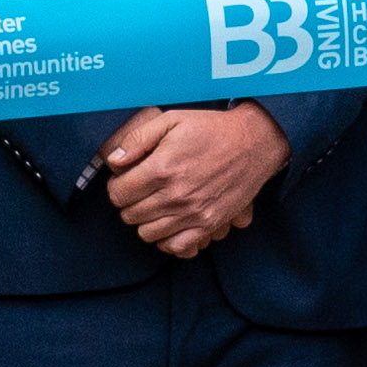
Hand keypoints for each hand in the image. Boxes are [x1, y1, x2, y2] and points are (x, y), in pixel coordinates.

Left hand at [101, 100, 289, 254]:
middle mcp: (175, 195)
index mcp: (161, 169)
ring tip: (154, 205)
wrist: (253, 143)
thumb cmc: (211, 130)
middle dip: (129, 203)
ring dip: (145, 221)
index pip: (118, 194)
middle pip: (130, 215)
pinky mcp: (208, 224)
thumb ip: (137, 139)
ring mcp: (192, 213)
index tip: (126, 180)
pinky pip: (175, 246)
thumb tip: (113, 161)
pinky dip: (167, 239)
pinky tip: (169, 223)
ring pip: (147, 233)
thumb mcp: (170, 120)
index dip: (117, 186)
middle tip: (140, 191)